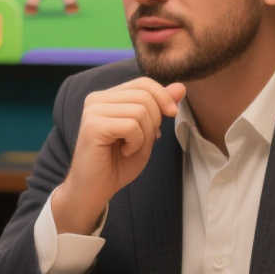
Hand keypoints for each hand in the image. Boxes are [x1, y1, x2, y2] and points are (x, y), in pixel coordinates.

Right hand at [49, 78, 185, 233]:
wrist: (95, 190)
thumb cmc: (118, 164)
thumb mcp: (147, 133)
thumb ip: (160, 109)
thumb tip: (181, 87)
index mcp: (107, 97)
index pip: (143, 83)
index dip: (163, 96)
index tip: (171, 114)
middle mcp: (96, 99)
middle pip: (144, 95)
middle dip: (154, 121)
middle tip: (141, 141)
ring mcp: (93, 111)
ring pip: (140, 111)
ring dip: (144, 135)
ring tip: (129, 148)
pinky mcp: (93, 125)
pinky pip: (131, 126)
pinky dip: (136, 143)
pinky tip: (124, 152)